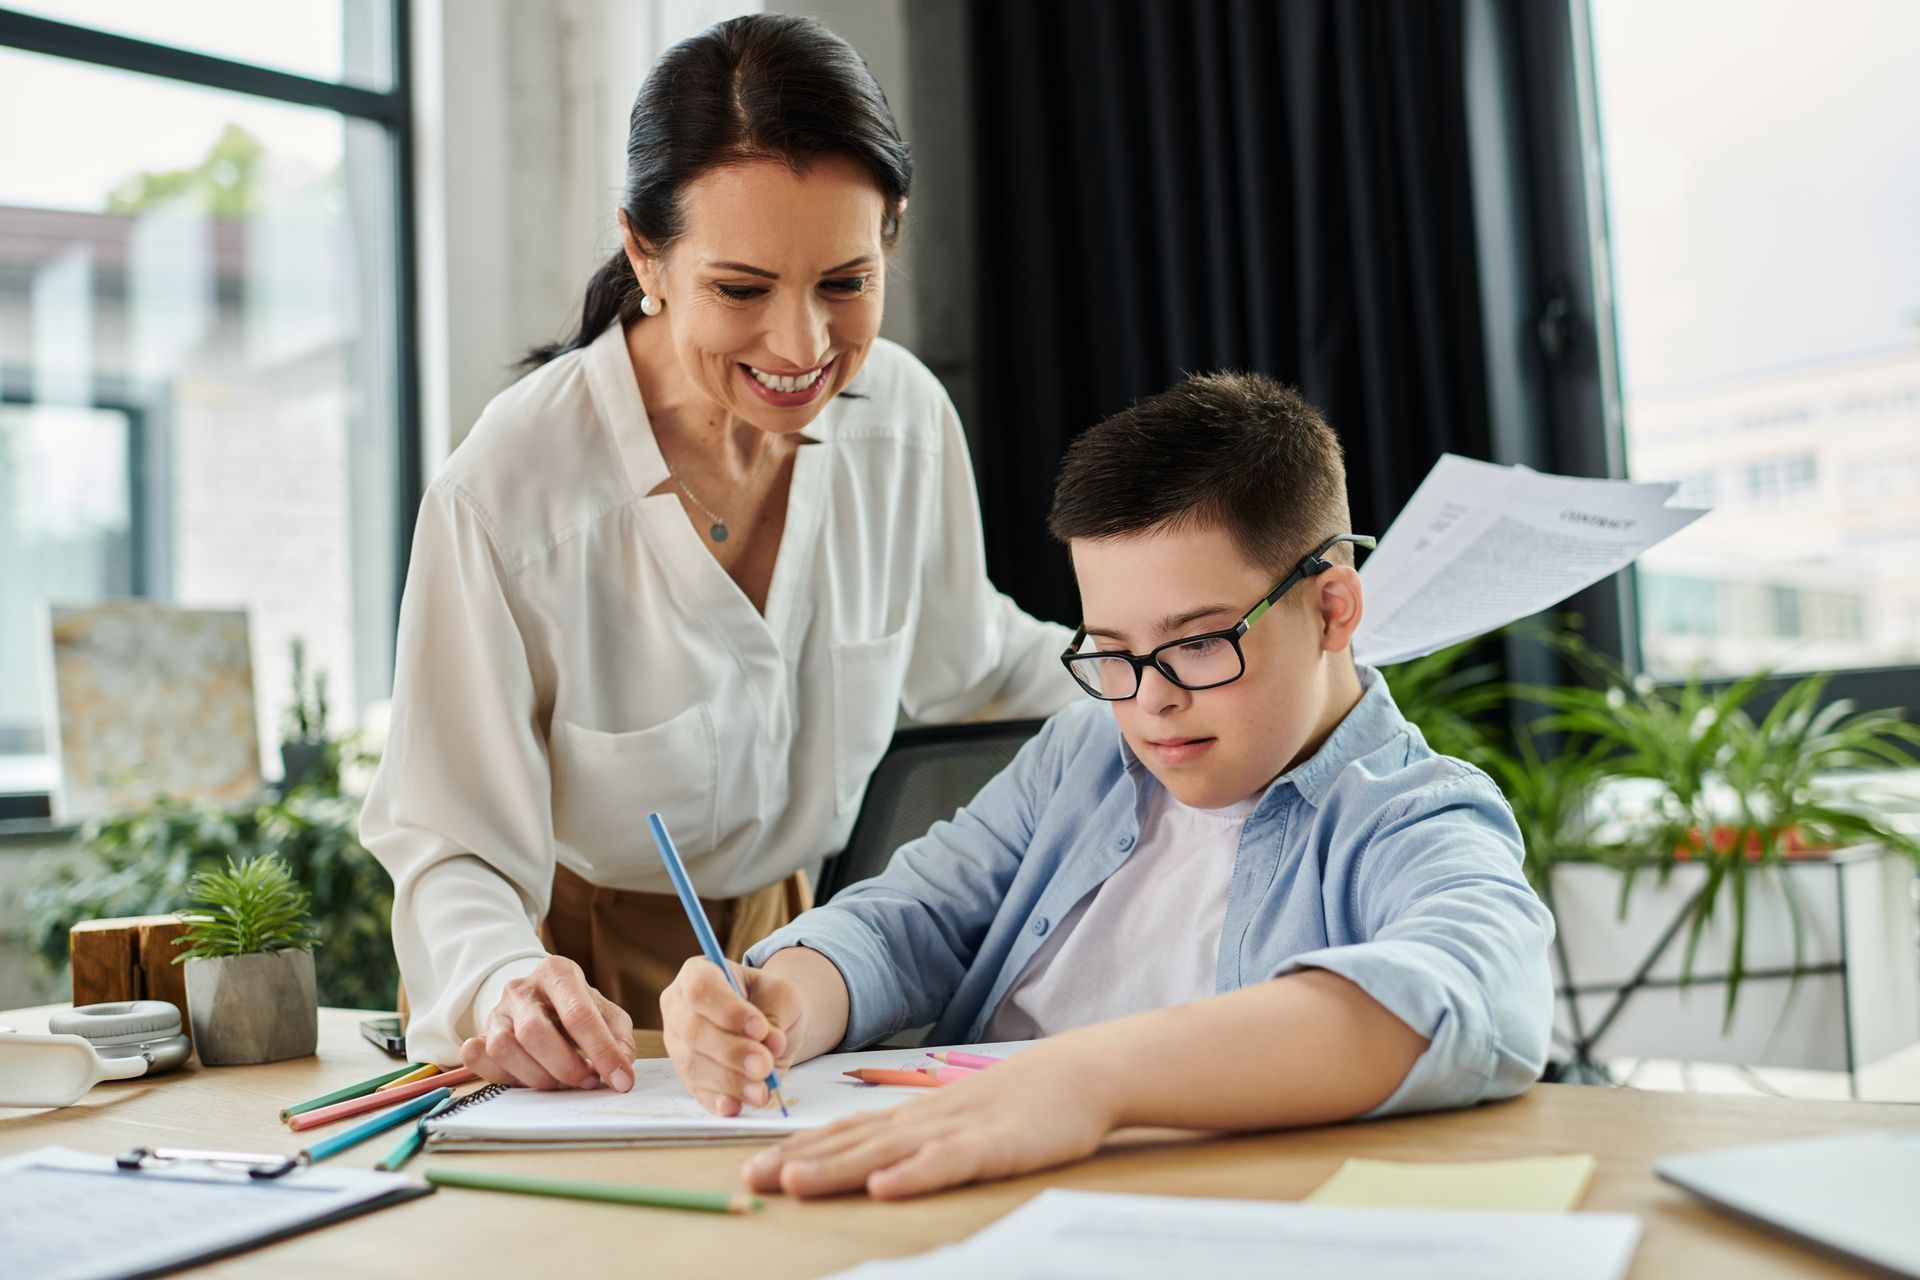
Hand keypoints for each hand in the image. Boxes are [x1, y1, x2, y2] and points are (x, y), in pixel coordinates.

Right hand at [460, 955, 635, 1090]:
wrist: (540, 998)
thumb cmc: (577, 1007)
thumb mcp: (606, 1013)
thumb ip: (619, 1039)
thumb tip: (622, 1070)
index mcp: (558, 972)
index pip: (579, 1014)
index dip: (602, 1052)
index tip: (620, 1080)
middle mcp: (522, 988)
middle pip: (535, 1032)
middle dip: (566, 1067)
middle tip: (588, 1081)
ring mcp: (497, 1011)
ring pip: (503, 1048)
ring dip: (536, 1076)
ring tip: (560, 1082)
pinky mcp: (479, 1032)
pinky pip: (475, 1056)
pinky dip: (497, 1074)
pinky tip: (524, 1078)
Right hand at [660, 956, 807, 1115]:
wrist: (771, 1026)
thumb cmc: (771, 1001)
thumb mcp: (781, 995)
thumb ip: (774, 1014)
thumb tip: (768, 1044)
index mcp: (698, 974)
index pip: (701, 990)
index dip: (728, 1011)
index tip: (760, 1028)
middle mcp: (679, 1009)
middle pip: (694, 1031)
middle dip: (732, 1052)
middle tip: (765, 1064)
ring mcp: (679, 1045)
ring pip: (694, 1065)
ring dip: (729, 1082)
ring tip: (762, 1090)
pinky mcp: (688, 1076)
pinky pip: (697, 1091)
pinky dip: (718, 1101)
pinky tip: (736, 1107)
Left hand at [742, 1046, 1116, 1198]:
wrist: (1080, 1074)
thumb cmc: (1022, 1104)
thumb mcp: (961, 1121)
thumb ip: (920, 1139)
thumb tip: (876, 1165)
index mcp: (917, 1117)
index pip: (848, 1132)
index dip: (800, 1149)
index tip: (755, 1166)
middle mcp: (926, 1120)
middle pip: (854, 1142)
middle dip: (800, 1161)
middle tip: (750, 1180)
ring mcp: (959, 1130)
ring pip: (888, 1151)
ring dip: (838, 1167)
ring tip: (794, 1184)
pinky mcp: (995, 1146)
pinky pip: (949, 1162)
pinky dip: (914, 1174)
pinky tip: (884, 1187)